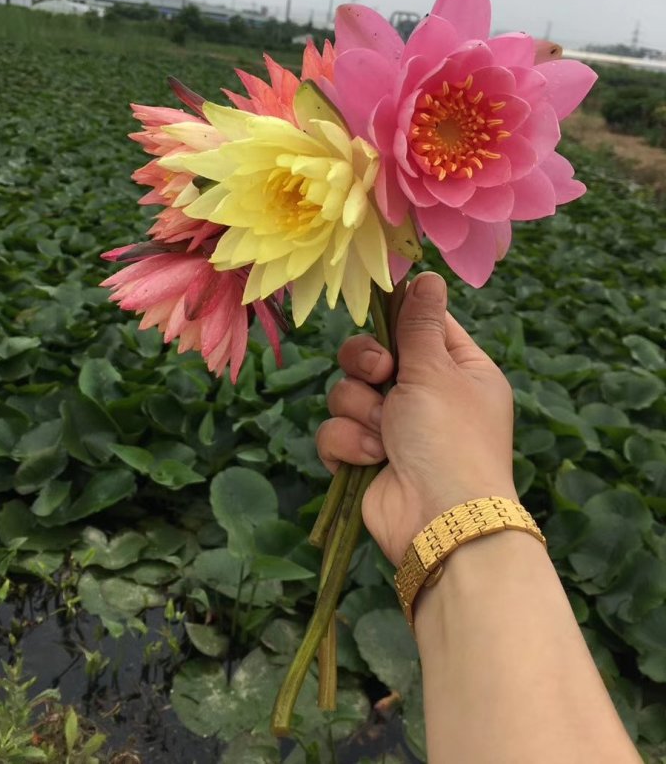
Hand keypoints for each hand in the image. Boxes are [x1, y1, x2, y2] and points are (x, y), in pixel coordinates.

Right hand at [316, 272, 518, 567]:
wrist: (440, 521)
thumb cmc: (450, 439)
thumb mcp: (437, 370)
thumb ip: (419, 323)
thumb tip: (428, 274)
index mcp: (459, 370)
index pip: (421, 325)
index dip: (397, 319)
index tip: (381, 312)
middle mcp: (427, 396)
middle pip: (372, 355)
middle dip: (367, 365)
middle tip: (382, 375)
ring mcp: (394, 429)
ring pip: (347, 392)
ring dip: (360, 410)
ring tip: (384, 434)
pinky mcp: (365, 458)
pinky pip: (336, 431)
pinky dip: (350, 444)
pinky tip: (372, 460)